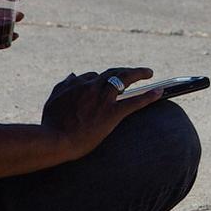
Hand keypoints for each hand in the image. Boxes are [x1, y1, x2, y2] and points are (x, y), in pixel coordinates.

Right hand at [40, 67, 159, 154]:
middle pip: (111, 72)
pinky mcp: (112, 113)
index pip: (92, 76)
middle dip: (124, 70)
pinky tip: (159, 91)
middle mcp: (91, 87)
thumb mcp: (53, 100)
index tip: (106, 84)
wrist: (54, 140)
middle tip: (134, 72)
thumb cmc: (51, 124)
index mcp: (77, 84)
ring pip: (124, 78)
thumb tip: (72, 74)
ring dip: (139, 73)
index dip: (100, 79)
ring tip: (148, 73)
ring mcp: (103, 99)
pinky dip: (149, 95)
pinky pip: (134, 101)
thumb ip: (63, 85)